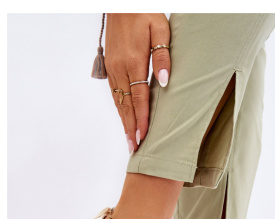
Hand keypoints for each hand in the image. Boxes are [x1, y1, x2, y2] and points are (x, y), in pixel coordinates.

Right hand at [105, 14, 170, 154]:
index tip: (144, 136)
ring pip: (118, 101)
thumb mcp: (160, 29)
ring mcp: (113, 67)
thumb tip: (164, 81)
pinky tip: (123, 118)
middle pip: (126, 105)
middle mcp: (120, 68)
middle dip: (131, 127)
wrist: (122, 2)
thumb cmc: (144, 13)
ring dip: (124, 121)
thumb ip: (162, 56)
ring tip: (129, 138)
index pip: (139, 97)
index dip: (142, 119)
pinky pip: (114, 92)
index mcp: (134, 61)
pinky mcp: (110, 65)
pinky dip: (119, 108)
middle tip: (134, 147)